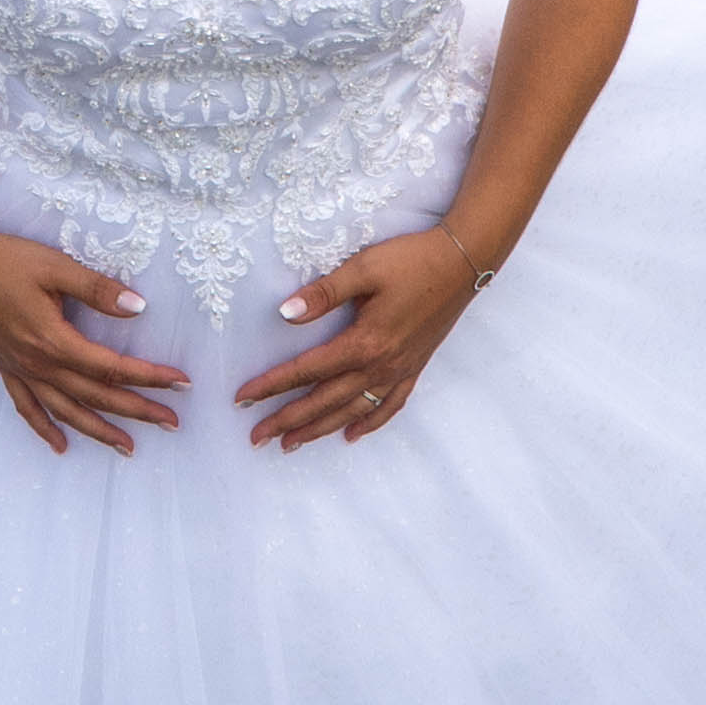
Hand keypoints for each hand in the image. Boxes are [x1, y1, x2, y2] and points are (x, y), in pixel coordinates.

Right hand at [0, 221, 187, 455]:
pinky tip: (61, 445)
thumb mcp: (55, 267)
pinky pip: (27, 408)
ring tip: (128, 449)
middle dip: (138, 411)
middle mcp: (38, 364)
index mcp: (54, 340)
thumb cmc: (4, 259)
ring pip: (66, 411)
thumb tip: (139, 307)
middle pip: (97, 396)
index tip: (181, 383)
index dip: (150, 376)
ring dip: (99, 431)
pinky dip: (45, 429)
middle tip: (172, 422)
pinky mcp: (5, 366)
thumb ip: (97, 289)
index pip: (112, 367)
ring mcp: (19, 369)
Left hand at [233, 228, 481, 451]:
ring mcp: (399, 371)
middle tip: (256, 437)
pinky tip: (350, 436)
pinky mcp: (414, 368)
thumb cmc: (411, 260)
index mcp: (363, 343)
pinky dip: (368, 424)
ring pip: (352, 411)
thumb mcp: (363, 269)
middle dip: (287, 420)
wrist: (463, 261)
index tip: (242, 398)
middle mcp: (380, 365)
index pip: (306, 370)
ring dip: (319, 429)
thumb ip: (323, 293)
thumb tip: (284, 313)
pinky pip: (388, 407)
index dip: (271, 385)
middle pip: (324, 401)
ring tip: (291, 444)